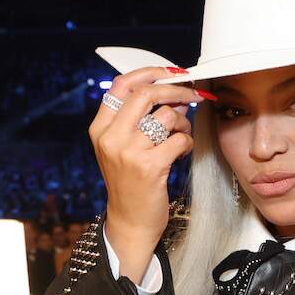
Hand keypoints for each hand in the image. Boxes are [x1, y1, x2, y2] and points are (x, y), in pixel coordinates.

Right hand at [90, 67, 203, 281]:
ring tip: (181, 135)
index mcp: (100, 128)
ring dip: (184, 122)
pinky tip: (180, 153)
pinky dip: (186, 143)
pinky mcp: (150, 167)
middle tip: (194, 94)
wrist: (130, 222)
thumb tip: (175, 92)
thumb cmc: (131, 182)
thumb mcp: (124, 147)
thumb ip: (142, 119)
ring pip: (167, 116)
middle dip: (176, 90)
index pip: (121, 85)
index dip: (150, 73)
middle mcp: (110, 137)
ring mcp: (128, 152)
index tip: (172, 73)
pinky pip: (180, 139)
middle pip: (146, 94)